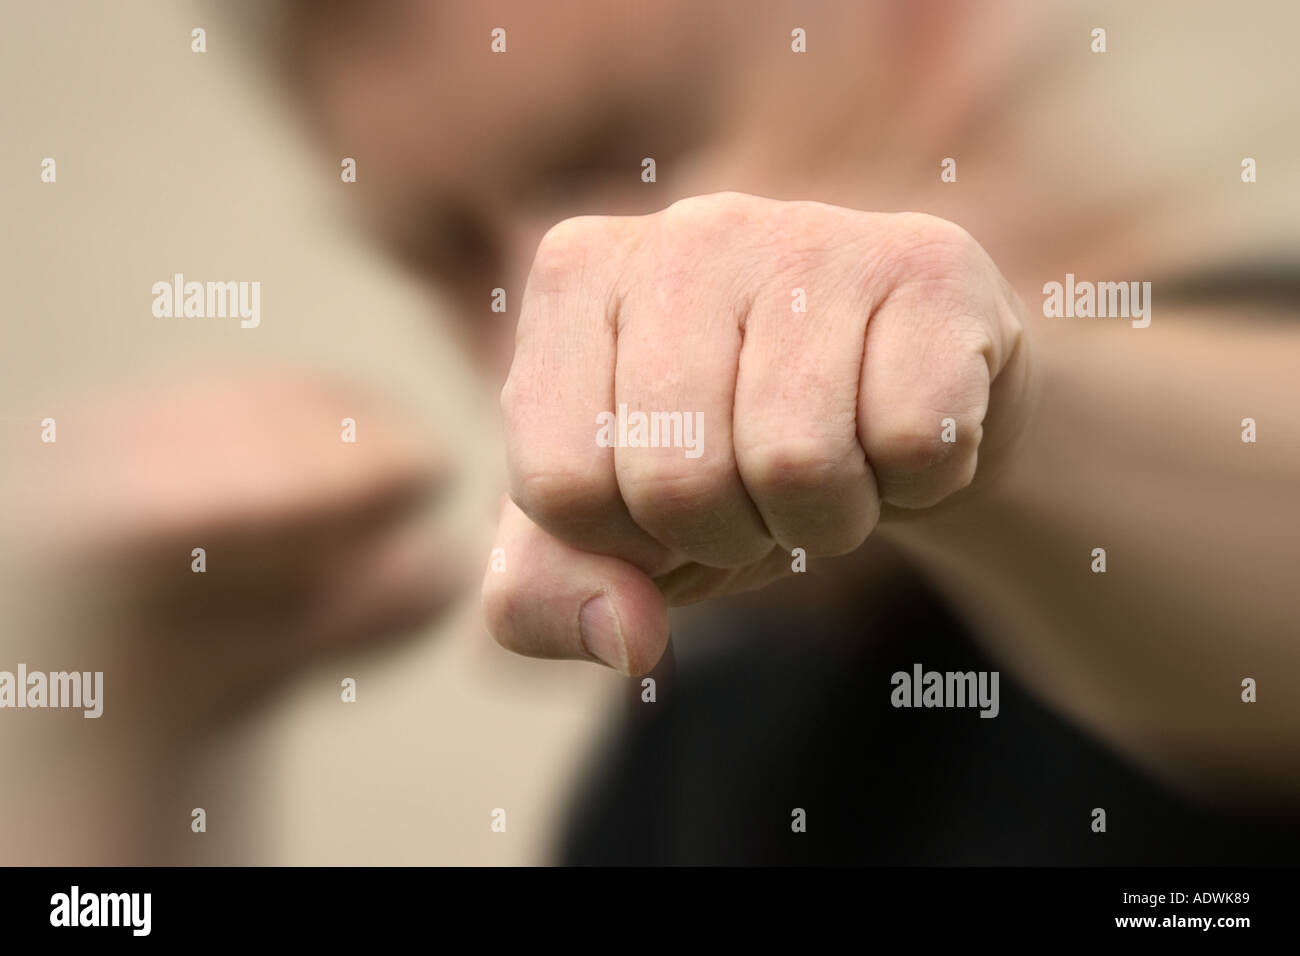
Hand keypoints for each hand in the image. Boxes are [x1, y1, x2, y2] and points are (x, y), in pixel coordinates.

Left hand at [483, 192, 1030, 674]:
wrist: (890, 400)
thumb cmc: (728, 456)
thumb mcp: (608, 530)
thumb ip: (546, 594)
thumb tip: (626, 638)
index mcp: (577, 277)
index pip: (561, 483)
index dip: (624, 540)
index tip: (664, 500)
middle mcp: (687, 230)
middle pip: (678, 479)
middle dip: (729, 535)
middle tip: (759, 490)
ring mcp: (813, 232)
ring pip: (799, 462)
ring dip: (825, 519)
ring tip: (831, 462)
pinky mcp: (931, 262)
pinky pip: (913, 442)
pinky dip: (914, 481)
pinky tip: (899, 425)